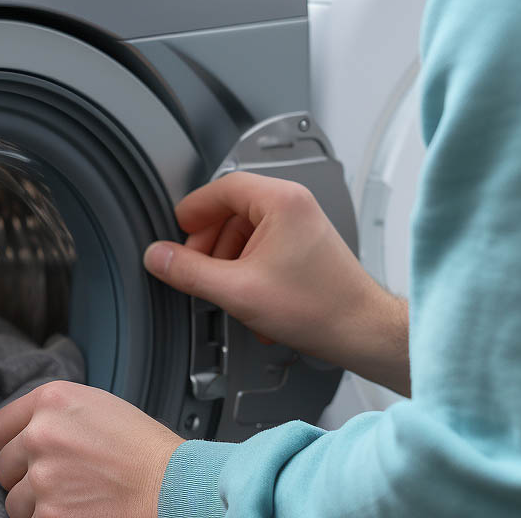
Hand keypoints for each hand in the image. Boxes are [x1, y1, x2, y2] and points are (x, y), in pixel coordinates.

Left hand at [0, 381, 182, 517]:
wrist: (170, 485)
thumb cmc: (142, 448)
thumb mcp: (97, 406)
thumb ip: (57, 414)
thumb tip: (29, 430)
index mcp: (52, 400)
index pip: (1, 426)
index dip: (12, 443)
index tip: (22, 454)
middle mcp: (40, 434)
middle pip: (4, 465)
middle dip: (24, 476)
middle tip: (56, 480)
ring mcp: (43, 477)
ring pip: (15, 500)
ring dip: (37, 504)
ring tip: (72, 498)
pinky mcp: (49, 515)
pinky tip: (78, 511)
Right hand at [144, 172, 409, 395]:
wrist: (362, 332)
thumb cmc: (318, 308)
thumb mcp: (237, 291)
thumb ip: (190, 272)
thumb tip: (158, 257)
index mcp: (280, 201)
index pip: (222, 188)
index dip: (193, 211)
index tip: (177, 232)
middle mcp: (294, 204)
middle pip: (232, 210)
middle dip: (209, 243)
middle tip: (196, 267)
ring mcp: (302, 224)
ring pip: (245, 231)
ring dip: (228, 261)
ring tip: (226, 291)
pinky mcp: (306, 245)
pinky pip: (263, 246)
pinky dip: (248, 268)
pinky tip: (248, 299)